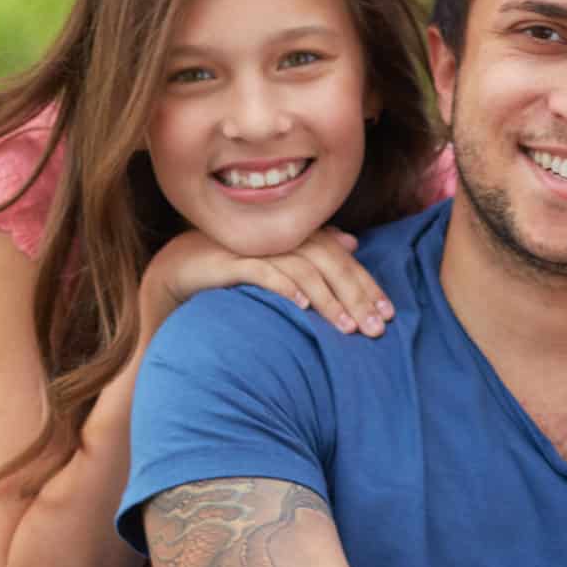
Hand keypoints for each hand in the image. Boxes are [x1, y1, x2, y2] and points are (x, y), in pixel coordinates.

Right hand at [140, 228, 391, 338]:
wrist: (178, 268)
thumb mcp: (280, 261)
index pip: (342, 260)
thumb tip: (353, 243)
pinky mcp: (228, 260)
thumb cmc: (237, 267)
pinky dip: (283, 287)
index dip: (367, 285)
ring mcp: (254, 247)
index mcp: (296, 236)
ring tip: (346, 327)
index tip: (388, 314)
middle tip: (375, 329)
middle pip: (330, 264)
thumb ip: (315, 251)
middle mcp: (279, 237)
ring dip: (328, 300)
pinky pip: (262, 272)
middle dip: (356, 298)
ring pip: (302, 270)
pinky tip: (301, 307)